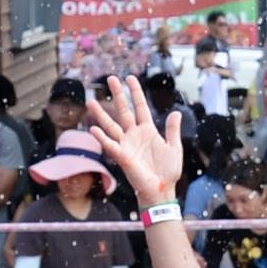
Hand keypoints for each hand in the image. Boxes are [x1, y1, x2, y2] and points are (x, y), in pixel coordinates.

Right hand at [86, 75, 185, 202]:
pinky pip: (110, 145)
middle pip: (124, 110)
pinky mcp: (122, 156)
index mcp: (148, 130)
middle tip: (110, 78)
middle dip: (117, 95)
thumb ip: (173, 130)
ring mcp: (127, 145)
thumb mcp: (174, 147)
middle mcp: (134, 135)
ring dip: (101, 114)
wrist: (162, 189)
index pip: (140, 106)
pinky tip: (93, 128)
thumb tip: (176, 112)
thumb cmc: (168, 171)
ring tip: (90, 102)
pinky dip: (101, 138)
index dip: (135, 92)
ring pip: (111, 125)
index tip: (129, 78)